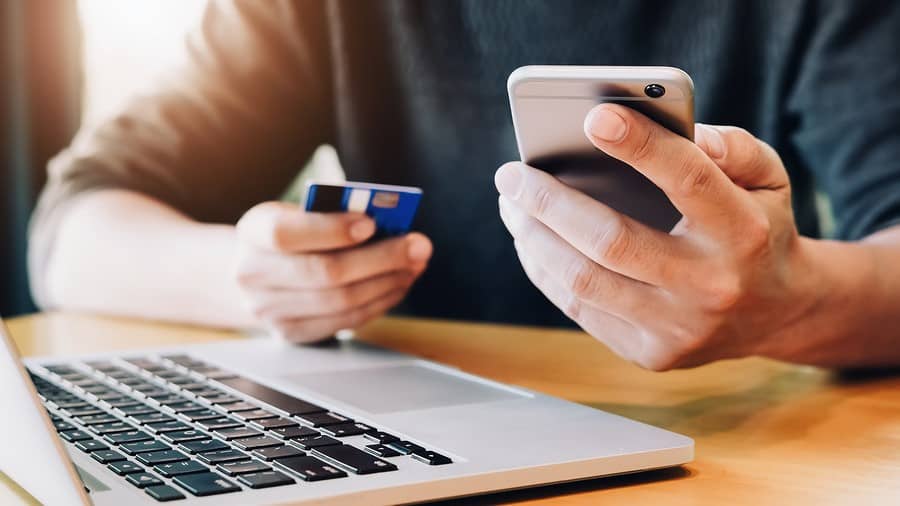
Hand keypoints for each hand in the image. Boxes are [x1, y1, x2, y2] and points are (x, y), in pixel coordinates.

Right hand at [234, 202, 431, 342]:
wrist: (258, 271)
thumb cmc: (293, 233)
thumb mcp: (301, 213)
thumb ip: (336, 215)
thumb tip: (390, 223)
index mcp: (253, 232)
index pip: (286, 234)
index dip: (331, 230)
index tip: (372, 223)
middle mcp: (252, 274)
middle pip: (325, 272)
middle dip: (381, 258)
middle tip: (418, 246)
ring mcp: (270, 310)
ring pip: (341, 301)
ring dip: (387, 282)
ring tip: (414, 265)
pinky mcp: (292, 333)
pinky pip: (345, 321)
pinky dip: (379, 302)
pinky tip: (398, 284)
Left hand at [495, 103, 822, 369]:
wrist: (778, 312)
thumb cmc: (756, 227)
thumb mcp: (767, 177)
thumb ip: (731, 147)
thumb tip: (676, 132)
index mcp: (743, 231)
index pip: (689, 180)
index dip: (640, 147)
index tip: (592, 116)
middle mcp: (712, 285)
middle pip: (612, 241)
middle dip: (549, 202)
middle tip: (511, 173)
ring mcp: (679, 328)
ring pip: (584, 281)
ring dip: (534, 238)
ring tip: (511, 204)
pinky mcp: (651, 354)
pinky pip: (581, 309)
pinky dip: (545, 270)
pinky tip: (530, 241)